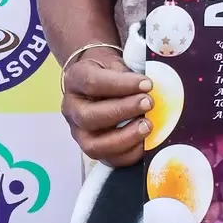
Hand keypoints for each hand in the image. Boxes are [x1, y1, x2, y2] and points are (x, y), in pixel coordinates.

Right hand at [60, 50, 151, 165]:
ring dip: (124, 138)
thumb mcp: (115, 63)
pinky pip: (107, 160)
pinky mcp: (91, 147)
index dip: (121, 84)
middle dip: (122, 111)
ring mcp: (78, 131)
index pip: (92, 83)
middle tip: (148, 103)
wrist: (98, 81)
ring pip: (93, 145)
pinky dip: (128, 154)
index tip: (147, 83)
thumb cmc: (110, 71)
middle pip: (89, 117)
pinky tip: (145, 143)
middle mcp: (72, 108)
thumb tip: (150, 88)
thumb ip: (128, 74)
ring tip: (148, 126)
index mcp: (75, 79)